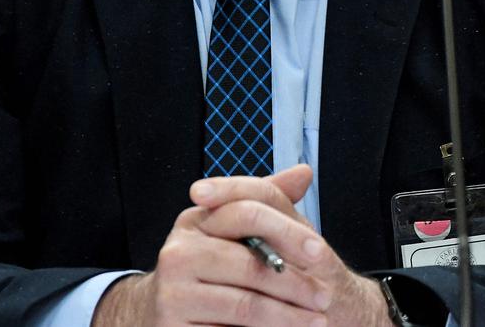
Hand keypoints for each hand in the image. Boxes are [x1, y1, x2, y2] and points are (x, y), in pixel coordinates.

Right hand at [92, 164, 391, 326]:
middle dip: (294, 283)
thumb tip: (304, 172)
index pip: (246, 214)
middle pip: (249, 265)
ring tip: (317, 321)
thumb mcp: (230, 231)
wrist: (159, 312)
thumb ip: (265, 200)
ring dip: (287, 316)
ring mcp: (172, 293)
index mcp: (194, 221)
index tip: (321, 251)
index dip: (289, 232)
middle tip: (326, 296)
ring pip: (244, 305)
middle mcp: (178, 253)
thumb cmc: (208, 268)